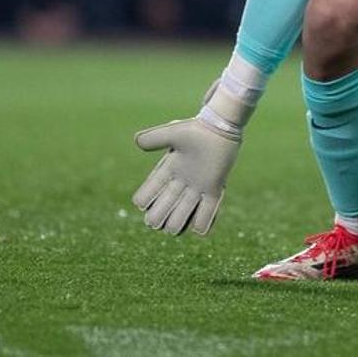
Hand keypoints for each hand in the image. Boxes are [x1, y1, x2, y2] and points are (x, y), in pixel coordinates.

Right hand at [132, 116, 240, 234]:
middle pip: (166, 204)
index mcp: (168, 169)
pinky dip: (203, 220)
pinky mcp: (214, 188)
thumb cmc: (196, 129)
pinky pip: (208, 208)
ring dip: (178, 221)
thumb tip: (137, 142)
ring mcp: (198, 186)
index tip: (141, 203)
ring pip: (185, 210)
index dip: (145, 197)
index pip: (151, 188)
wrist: (220, 127)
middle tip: (154, 223)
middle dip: (159, 215)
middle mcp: (181, 181)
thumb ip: (155, 137)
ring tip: (172, 230)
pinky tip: (198, 229)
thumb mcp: (173, 132)